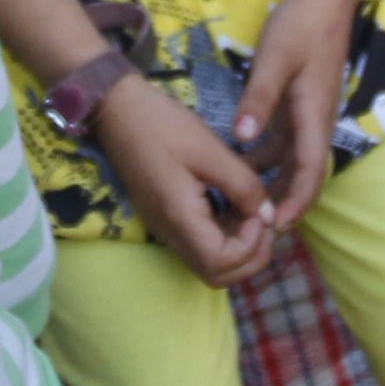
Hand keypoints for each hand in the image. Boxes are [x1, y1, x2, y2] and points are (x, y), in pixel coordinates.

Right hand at [98, 76, 277, 285]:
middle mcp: (170, 233)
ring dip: (240, 248)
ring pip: (210, 264)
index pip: (220, 262)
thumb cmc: (161, 124)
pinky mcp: (167, 219)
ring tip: (254, 212)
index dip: (251, 245)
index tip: (261, 211)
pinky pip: (201, 244)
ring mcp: (166, 229)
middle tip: (264, 219)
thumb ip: (243, 185)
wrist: (117, 110)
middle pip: (216, 275)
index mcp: (179, 216)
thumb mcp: (209, 149)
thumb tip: (268, 214)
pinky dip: (225, 236)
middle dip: (250, 256)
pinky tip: (236, 206)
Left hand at [235, 0, 352, 231]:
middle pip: (304, 174)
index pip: (310, 170)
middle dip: (285, 204)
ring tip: (242, 208)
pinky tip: (239, 167)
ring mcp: (308, 115)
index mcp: (314, 115)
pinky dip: (267, 160)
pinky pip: (285, 144)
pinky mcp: (299, 106)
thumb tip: (241, 139)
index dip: (296, 202)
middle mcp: (315, 122)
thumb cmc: (301, 25)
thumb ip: (258, 99)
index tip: (279, 227)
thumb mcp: (275, 59)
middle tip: (255, 231)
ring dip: (274, 184)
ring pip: (293, 161)